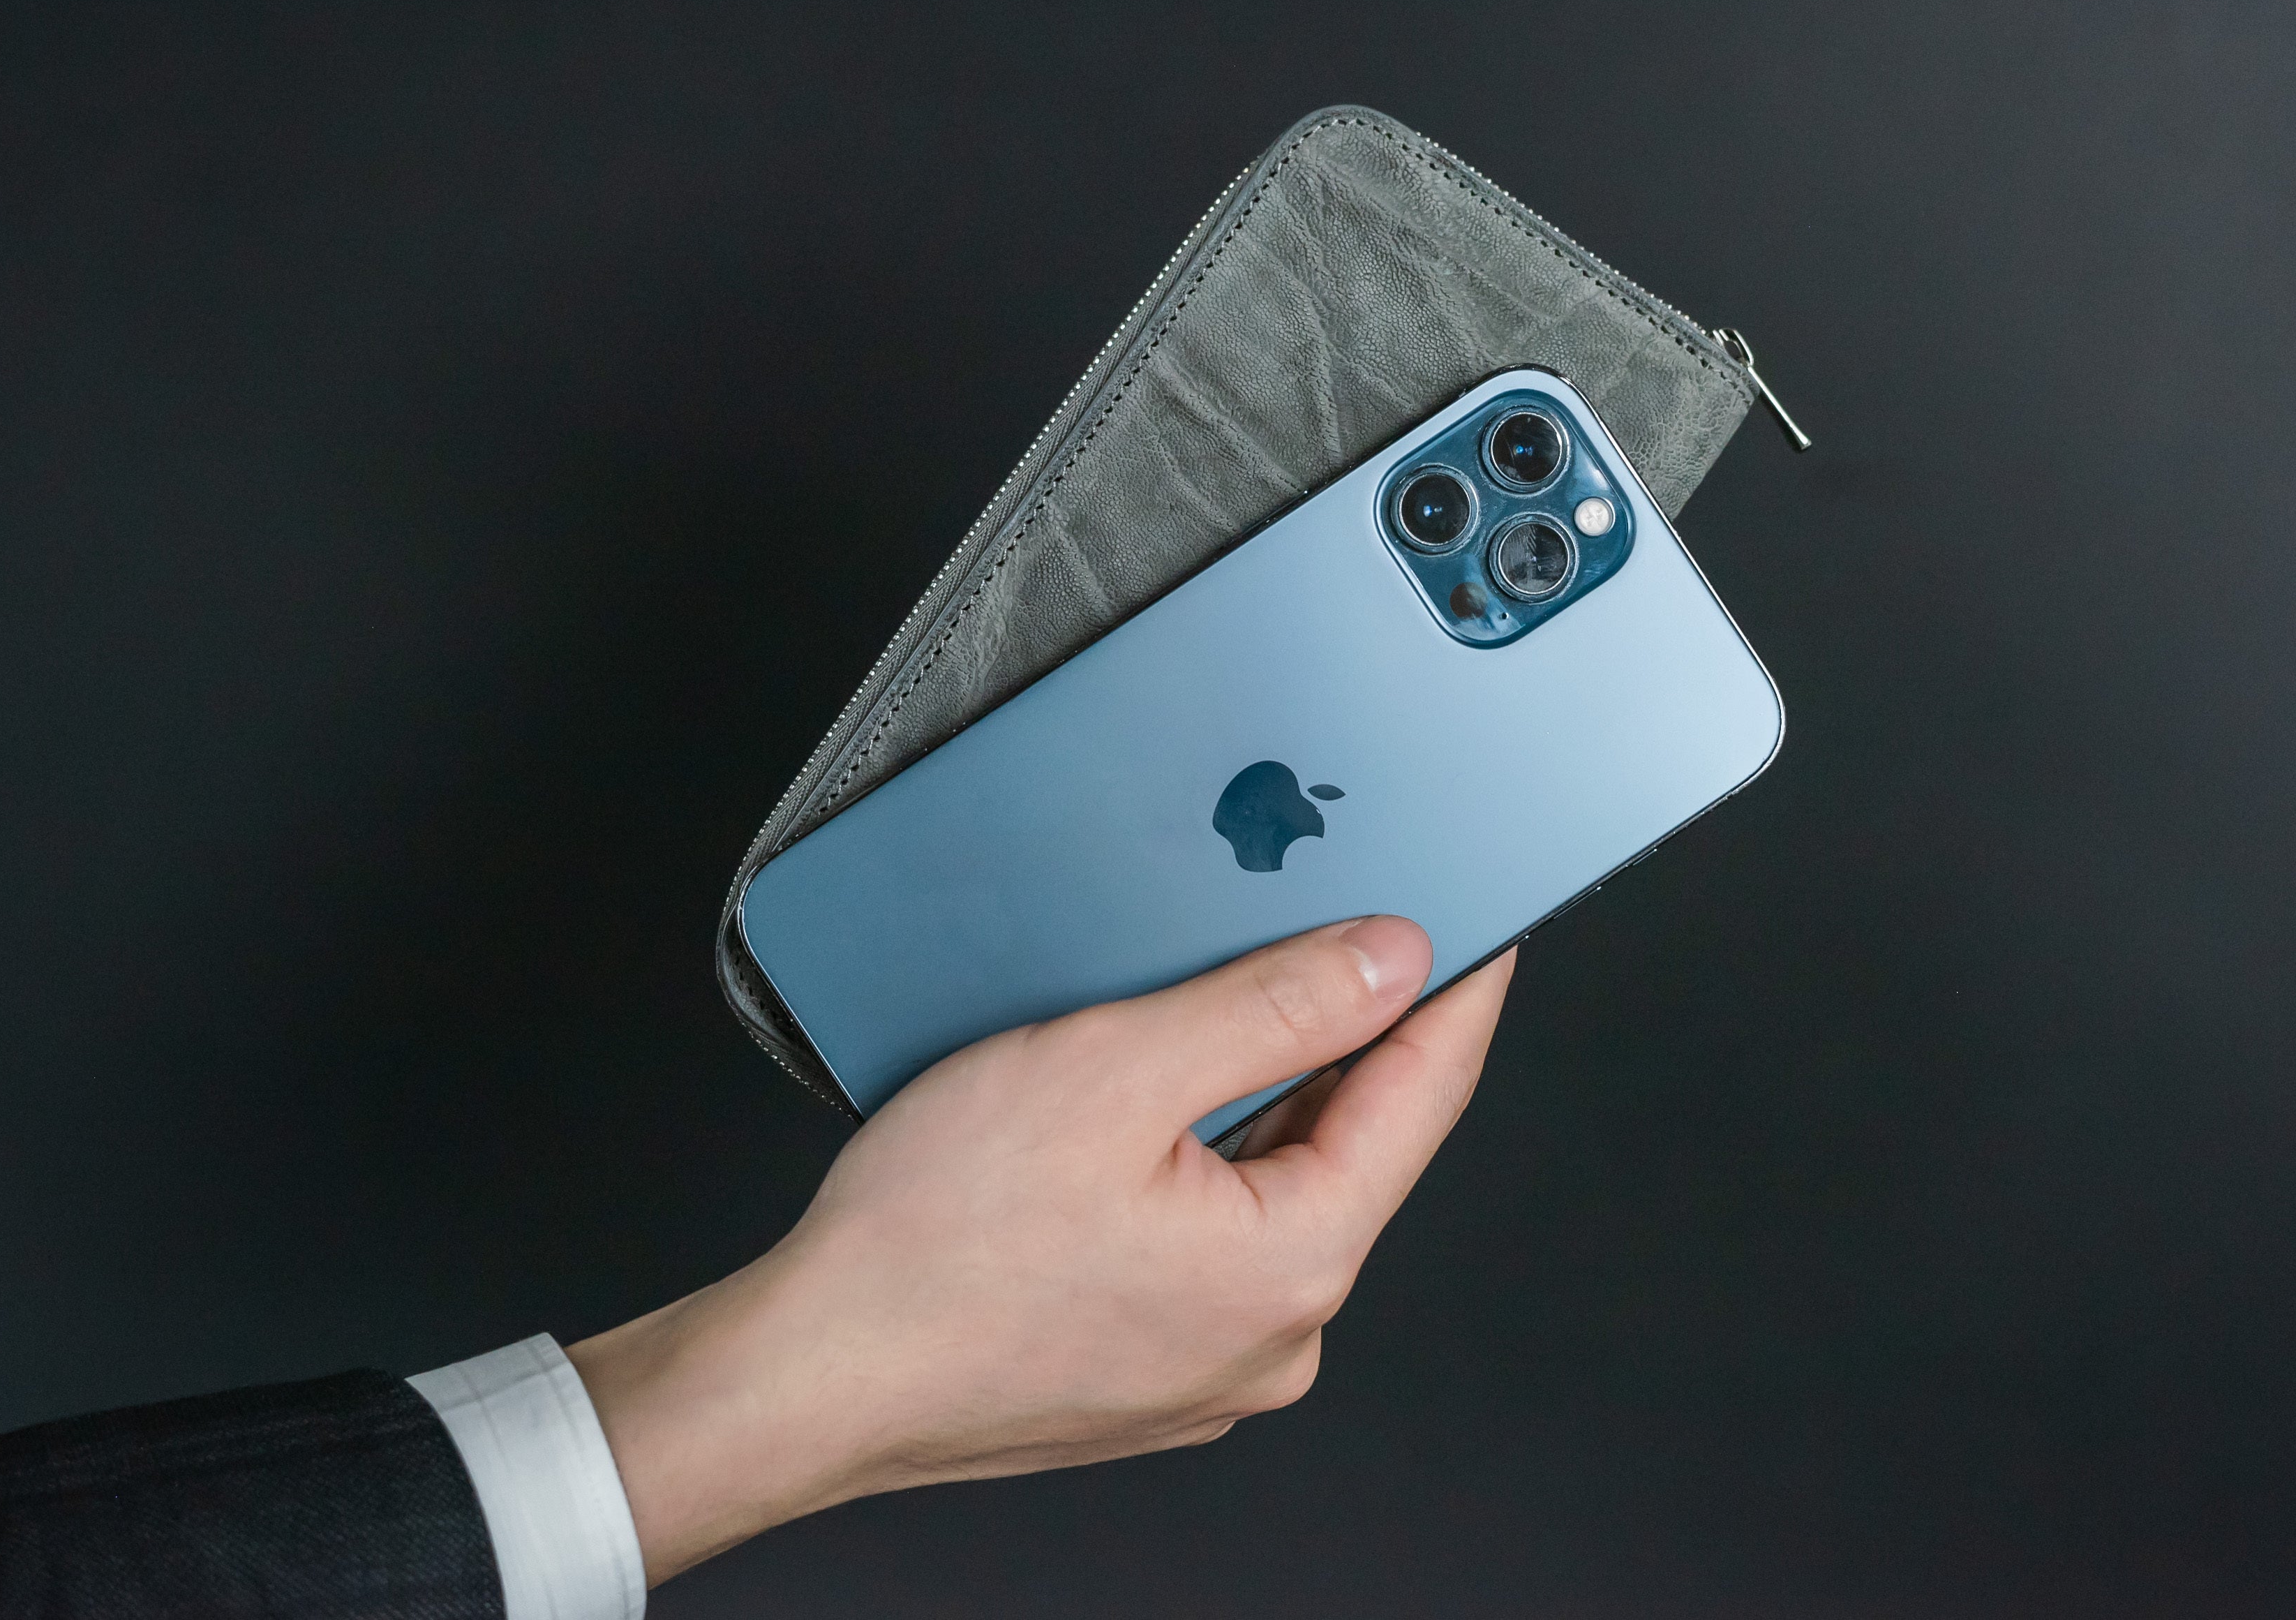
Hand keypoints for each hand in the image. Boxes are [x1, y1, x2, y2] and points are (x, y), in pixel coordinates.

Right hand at [568, 916, 1514, 1583]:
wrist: (812, 1371)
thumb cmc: (932, 1245)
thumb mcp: (1116, 1070)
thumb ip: (1274, 1009)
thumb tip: (1391, 963)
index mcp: (1294, 1264)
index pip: (1423, 1094)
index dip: (1456, 990)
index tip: (1483, 924)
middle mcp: (1278, 1337)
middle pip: (1349, 1146)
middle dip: (1337, 1040)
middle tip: (1322, 938)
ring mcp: (1216, 1368)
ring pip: (1275, 1192)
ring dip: (1254, 1104)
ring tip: (1199, 1024)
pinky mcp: (1155, 1371)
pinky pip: (1216, 1242)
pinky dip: (1201, 1168)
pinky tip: (1140, 1121)